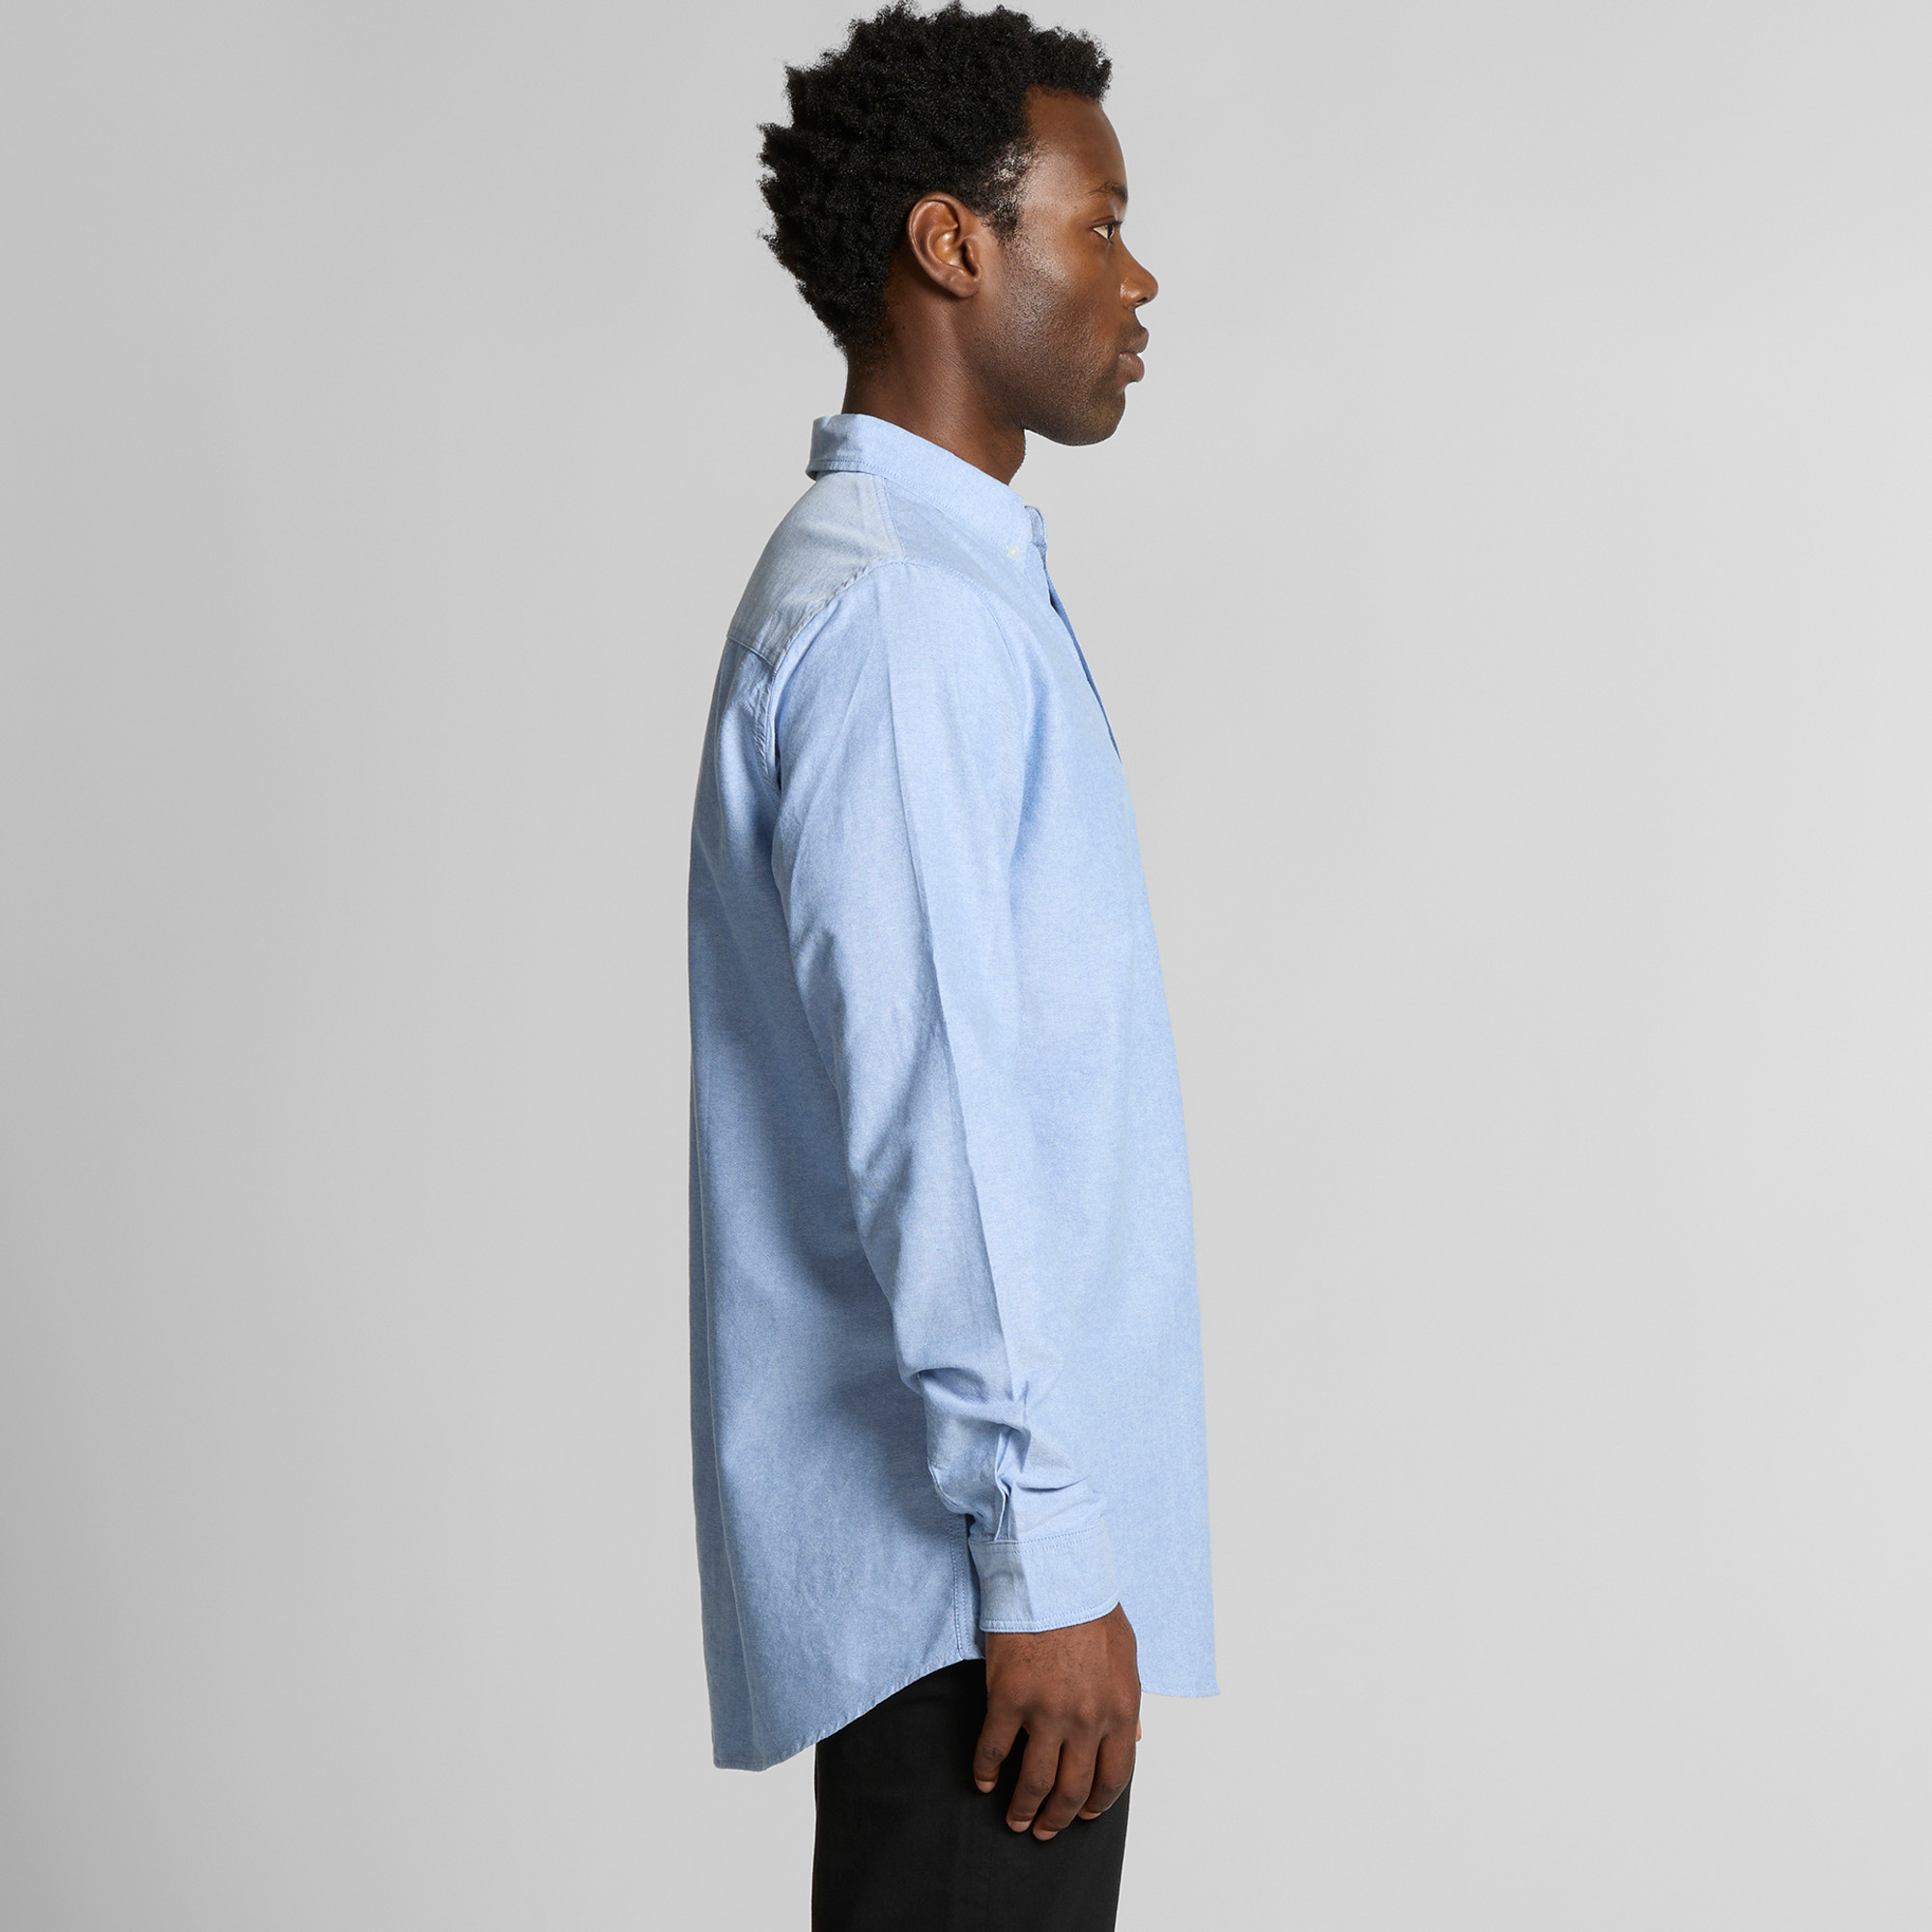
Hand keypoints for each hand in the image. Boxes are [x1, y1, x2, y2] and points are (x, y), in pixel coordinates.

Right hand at [973, 1601, 1140, 1839]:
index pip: (1114, 1777)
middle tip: (1046, 1829)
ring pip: (1035, 1781)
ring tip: (1015, 1820)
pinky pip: (994, 1750)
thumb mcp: (1126, 1652)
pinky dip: (986, 1772)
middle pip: (1073, 1789)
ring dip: (1024, 1808)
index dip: (1098, 1803)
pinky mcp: (1008, 1699)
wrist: (1052, 1572)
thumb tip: (1132, 1737)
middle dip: (1059, 1818)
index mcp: (1121, 1708)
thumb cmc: (1088, 1605)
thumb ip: (1128, 1699)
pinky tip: (983, 1781)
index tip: (1085, 1814)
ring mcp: (1047, 1711)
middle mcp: (1087, 1719)